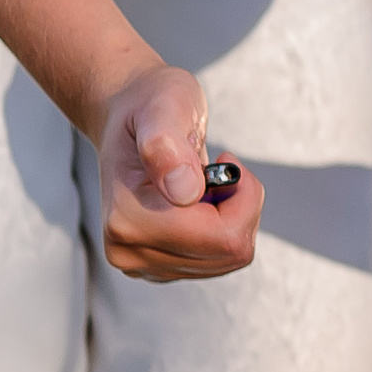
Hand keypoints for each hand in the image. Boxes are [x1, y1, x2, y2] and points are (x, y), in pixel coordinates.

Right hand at [94, 60, 262, 280]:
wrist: (128, 116)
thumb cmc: (149, 106)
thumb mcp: (164, 108)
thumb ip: (167, 147)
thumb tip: (184, 192)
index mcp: (126, 219)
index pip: (224, 237)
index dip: (244, 198)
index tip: (227, 160)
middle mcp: (127, 251)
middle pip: (229, 253)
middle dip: (240, 208)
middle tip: (218, 169)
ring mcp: (141, 263)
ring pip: (226, 259)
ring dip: (231, 217)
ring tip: (204, 181)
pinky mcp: (156, 266)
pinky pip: (216, 260)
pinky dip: (221, 229)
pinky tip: (200, 201)